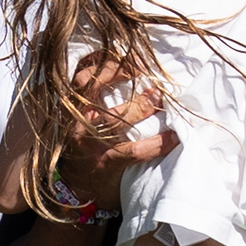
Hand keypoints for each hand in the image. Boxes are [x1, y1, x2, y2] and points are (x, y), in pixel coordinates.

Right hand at [56, 69, 176, 211]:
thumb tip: (129, 70)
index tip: (129, 56)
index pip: (82, 72)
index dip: (104, 59)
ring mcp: (90, 143)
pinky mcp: (105, 164)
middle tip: (147, 71)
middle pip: (94, 87)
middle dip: (123, 73)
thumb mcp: (79, 120)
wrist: (71, 189)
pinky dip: (157, 143)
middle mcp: (77, 121)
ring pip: (116, 118)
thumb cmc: (82, 148)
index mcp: (71, 107)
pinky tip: (174, 139)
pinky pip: (133, 151)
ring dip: (142, 105)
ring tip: (162, 100)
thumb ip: (94, 98)